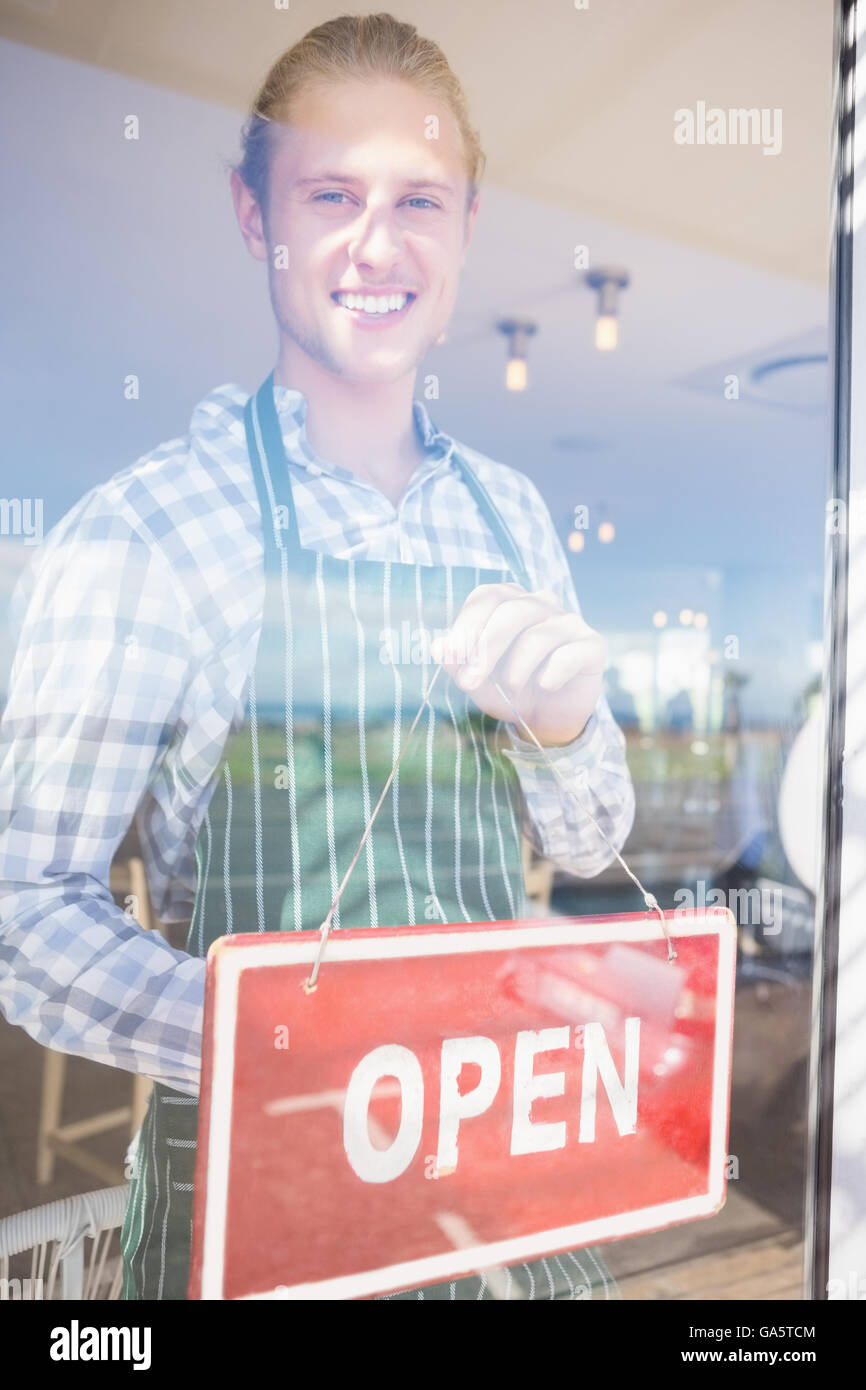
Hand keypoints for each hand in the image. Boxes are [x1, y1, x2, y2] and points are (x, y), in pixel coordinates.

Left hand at [429, 582, 606, 746]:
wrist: (548, 717)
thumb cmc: (509, 689)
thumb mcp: (478, 680)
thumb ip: (457, 663)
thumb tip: (437, 648)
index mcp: (510, 601)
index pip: (486, 597)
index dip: (467, 625)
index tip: (451, 657)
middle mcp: (541, 603)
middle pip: (512, 612)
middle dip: (485, 649)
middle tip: (469, 682)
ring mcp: (569, 622)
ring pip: (538, 636)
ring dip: (516, 669)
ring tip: (510, 690)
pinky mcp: (592, 645)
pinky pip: (568, 655)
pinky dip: (550, 675)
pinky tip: (544, 687)